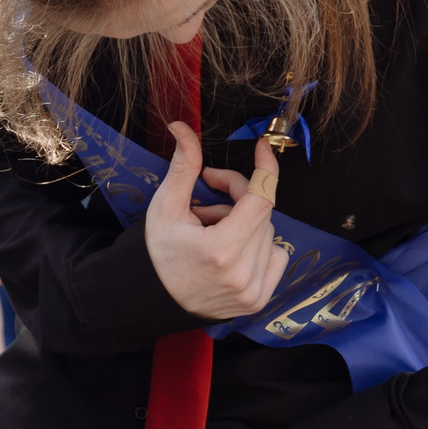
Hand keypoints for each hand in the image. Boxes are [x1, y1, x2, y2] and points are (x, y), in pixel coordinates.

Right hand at [144, 125, 289, 318]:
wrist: (151, 300)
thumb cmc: (156, 253)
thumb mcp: (165, 207)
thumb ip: (183, 166)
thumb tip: (182, 128)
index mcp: (221, 250)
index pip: (261, 198)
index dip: (265, 168)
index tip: (262, 148)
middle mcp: (242, 274)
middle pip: (261, 213)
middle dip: (238, 200)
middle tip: (207, 205)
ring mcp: (252, 291)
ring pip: (268, 234)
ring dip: (245, 226)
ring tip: (212, 234)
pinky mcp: (258, 300)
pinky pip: (276, 257)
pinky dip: (259, 248)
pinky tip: (231, 254)